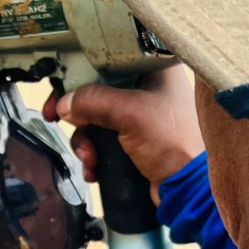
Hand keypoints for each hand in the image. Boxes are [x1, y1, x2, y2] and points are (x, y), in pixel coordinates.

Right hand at [46, 66, 204, 202]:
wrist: (189, 188)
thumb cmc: (173, 142)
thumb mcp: (130, 114)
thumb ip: (94, 102)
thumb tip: (64, 103)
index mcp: (154, 70)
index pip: (107, 61)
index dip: (80, 74)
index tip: (60, 90)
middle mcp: (147, 89)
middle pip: (97, 92)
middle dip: (79, 116)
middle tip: (58, 121)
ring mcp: (141, 117)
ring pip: (97, 120)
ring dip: (85, 141)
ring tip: (90, 159)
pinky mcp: (136, 141)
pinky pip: (104, 142)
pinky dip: (94, 155)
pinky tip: (95, 169)